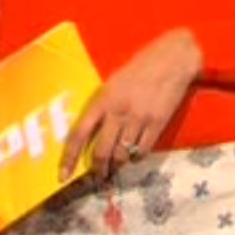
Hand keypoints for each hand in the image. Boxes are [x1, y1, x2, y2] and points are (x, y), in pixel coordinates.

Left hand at [62, 28, 202, 179]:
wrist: (172, 58)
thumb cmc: (139, 68)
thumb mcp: (113, 84)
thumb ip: (102, 107)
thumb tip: (90, 133)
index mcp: (102, 100)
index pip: (79, 135)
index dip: (69, 158)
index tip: (62, 176)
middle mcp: (118, 112)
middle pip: (101, 151)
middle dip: (98, 169)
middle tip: (99, 176)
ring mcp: (139, 118)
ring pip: (122, 154)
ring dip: (118, 165)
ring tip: (117, 167)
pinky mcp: (158, 122)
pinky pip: (143, 149)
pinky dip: (137, 157)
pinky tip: (135, 155)